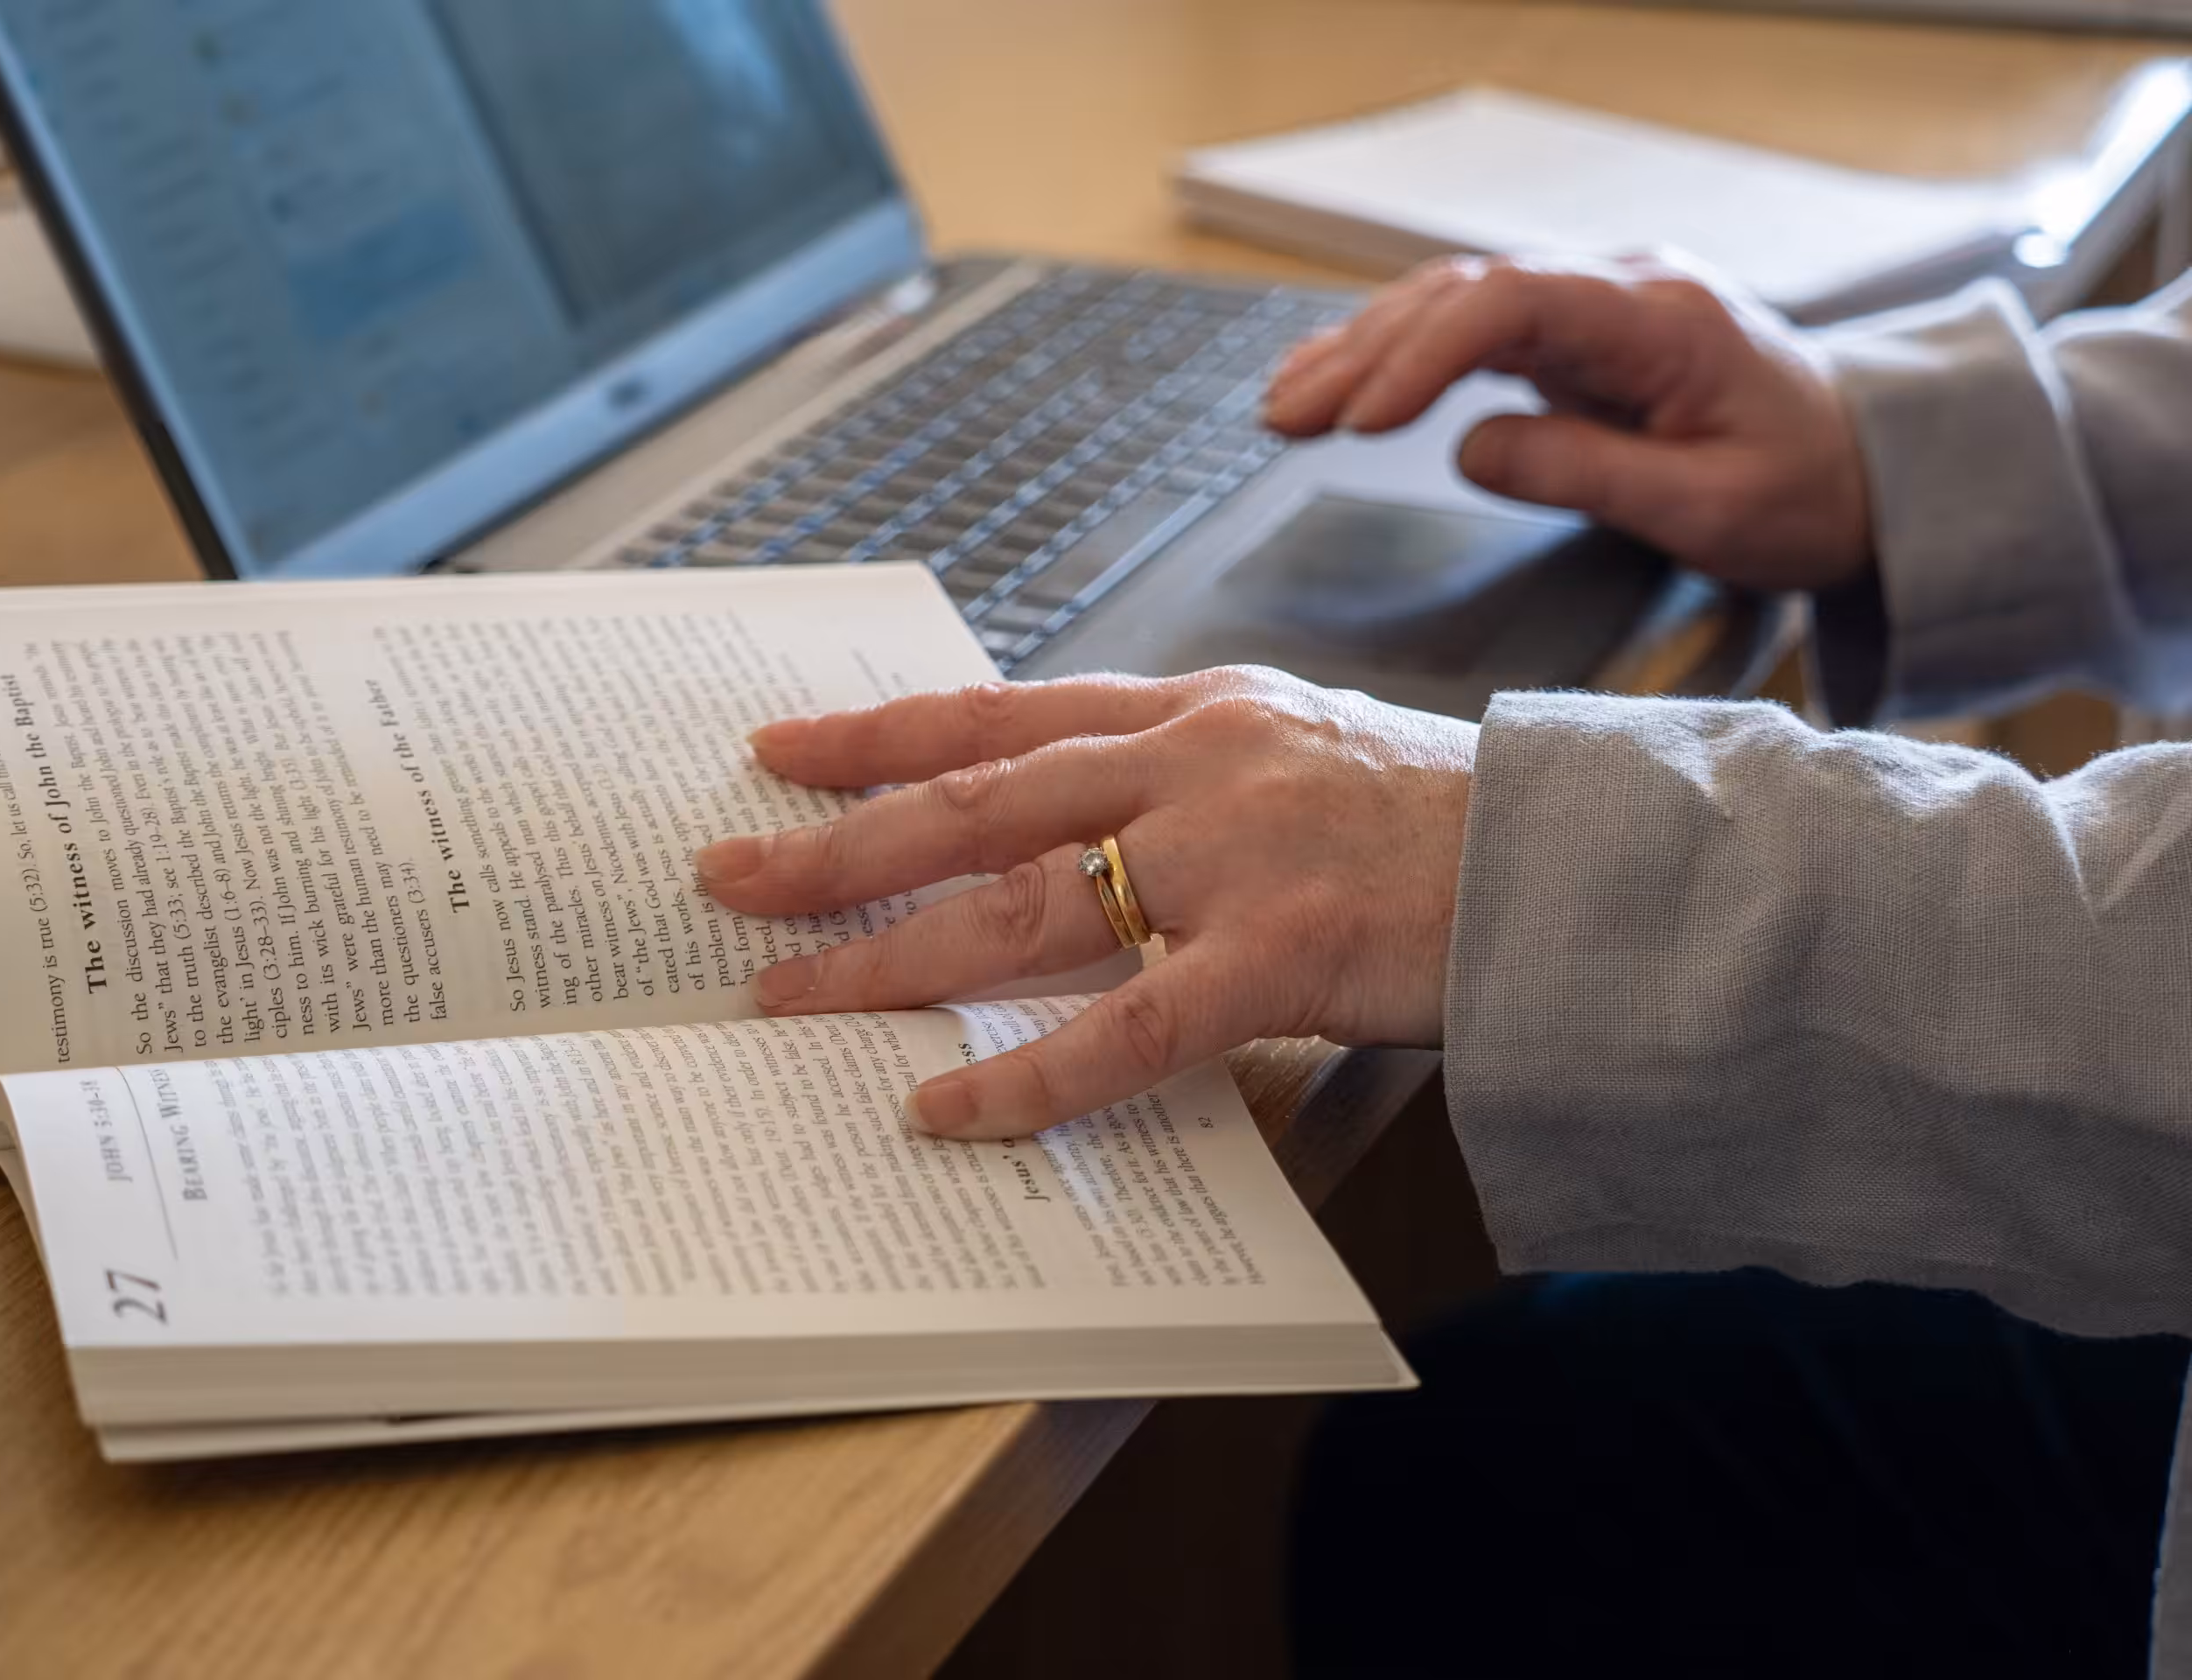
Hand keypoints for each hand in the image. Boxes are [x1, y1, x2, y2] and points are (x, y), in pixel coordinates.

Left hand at [696, 668, 1477, 1138]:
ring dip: (887, 956)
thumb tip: (1061, 821)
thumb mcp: (1292, 750)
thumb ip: (1176, 773)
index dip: (878, 733)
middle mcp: (1192, 761)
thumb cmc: (1433, 819)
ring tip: (782, 997)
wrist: (1577, 857)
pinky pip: (1125, 1024)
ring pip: (1019, 902)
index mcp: (1190, 710)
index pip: (999, 714)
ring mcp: (1232, 851)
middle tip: (723, 876)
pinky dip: (1026, 1076)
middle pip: (974, 801)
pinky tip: (944, 1114)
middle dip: (837, 842)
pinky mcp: (1281, 951)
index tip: (778, 748)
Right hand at [1266, 254, 1872, 591]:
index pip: (1513, 305)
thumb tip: (1470, 450)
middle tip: (1282, 417)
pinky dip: (1396, 357)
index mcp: (1660, 319)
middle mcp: (1618, 292)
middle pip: (1463, 295)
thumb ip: (1589, 474)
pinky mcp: (1575, 341)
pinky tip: (1335, 382)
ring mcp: (1592, 311)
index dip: (1423, 356)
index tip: (1361, 423)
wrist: (1870, 470)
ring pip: (1453, 306)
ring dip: (1361, 352)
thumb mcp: (1711, 509)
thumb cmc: (1805, 491)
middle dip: (1363, 354)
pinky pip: (1470, 332)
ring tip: (1280, 407)